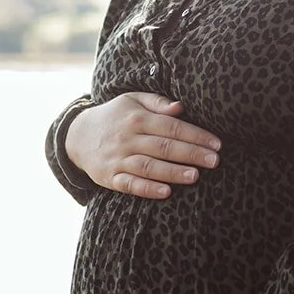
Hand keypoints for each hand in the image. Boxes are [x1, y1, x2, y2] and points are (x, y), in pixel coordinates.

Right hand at [66, 93, 221, 198]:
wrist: (77, 136)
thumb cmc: (115, 116)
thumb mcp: (132, 100)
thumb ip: (157, 102)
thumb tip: (181, 107)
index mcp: (136, 117)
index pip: (171, 126)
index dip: (195, 135)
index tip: (216, 144)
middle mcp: (127, 138)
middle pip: (163, 146)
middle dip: (191, 154)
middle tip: (214, 161)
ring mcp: (117, 159)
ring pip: (148, 167)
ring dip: (173, 172)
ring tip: (195, 176)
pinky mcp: (109, 178)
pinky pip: (130, 185)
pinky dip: (148, 189)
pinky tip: (166, 192)